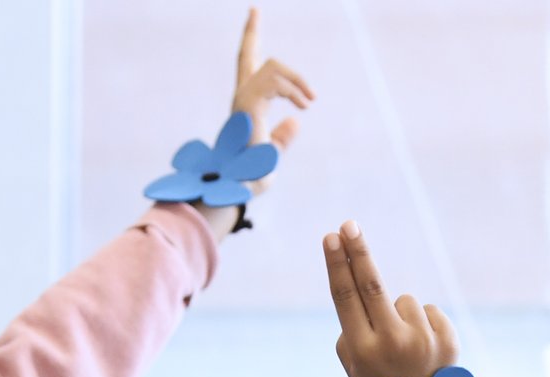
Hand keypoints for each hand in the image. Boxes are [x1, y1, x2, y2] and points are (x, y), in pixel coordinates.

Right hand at [230, 8, 312, 194]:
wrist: (240, 187)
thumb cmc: (251, 177)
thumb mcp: (271, 155)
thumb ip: (281, 138)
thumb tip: (296, 121)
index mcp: (246, 102)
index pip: (247, 61)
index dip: (250, 35)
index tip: (254, 10)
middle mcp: (240, 95)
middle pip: (252, 54)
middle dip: (280, 61)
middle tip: (309, 98)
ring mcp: (242, 97)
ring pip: (273, 66)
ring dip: (297, 83)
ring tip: (308, 103)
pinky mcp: (248, 103)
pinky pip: (276, 82)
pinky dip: (294, 92)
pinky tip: (303, 106)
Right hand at [324, 221, 457, 376]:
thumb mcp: (355, 365)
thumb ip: (353, 326)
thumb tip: (357, 277)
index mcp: (363, 351)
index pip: (346, 297)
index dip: (337, 264)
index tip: (331, 238)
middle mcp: (393, 344)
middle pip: (372, 285)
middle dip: (358, 252)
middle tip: (348, 225)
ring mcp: (423, 341)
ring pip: (404, 300)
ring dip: (400, 314)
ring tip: (404, 348)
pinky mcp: (448, 339)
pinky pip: (428, 310)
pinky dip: (423, 323)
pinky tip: (424, 349)